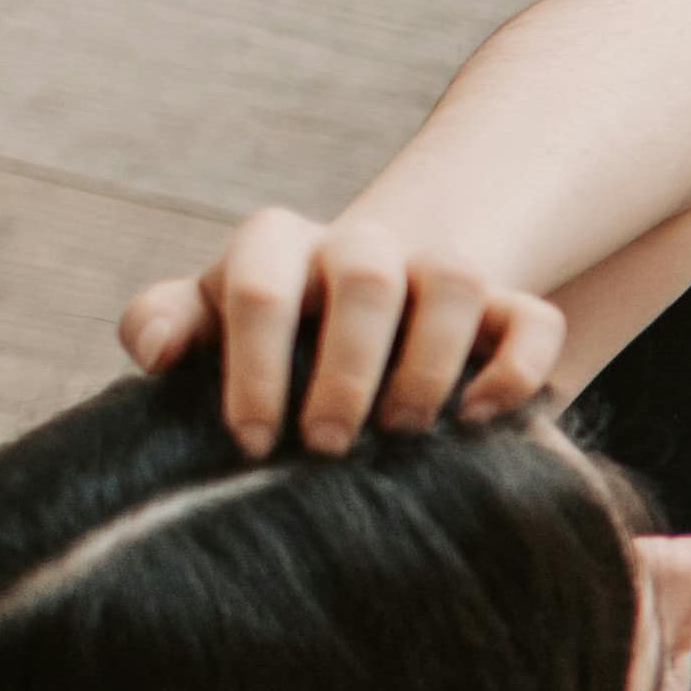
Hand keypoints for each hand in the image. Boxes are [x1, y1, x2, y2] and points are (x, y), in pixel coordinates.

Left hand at [119, 206, 566, 457]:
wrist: (360, 310)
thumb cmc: (267, 338)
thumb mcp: (208, 322)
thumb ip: (164, 322)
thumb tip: (156, 353)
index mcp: (277, 245)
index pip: (260, 284)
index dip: (255, 366)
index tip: (252, 442)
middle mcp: (360, 245)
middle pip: (365, 276)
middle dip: (346, 369)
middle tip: (326, 445)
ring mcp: (437, 270)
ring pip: (454, 281)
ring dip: (427, 365)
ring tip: (401, 433)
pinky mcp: (507, 307)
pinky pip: (535, 320)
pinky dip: (515, 371)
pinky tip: (477, 419)